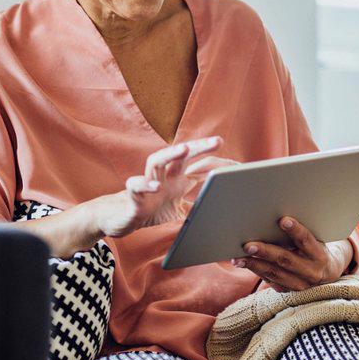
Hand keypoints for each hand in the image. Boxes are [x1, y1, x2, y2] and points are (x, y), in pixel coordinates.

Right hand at [97, 135, 228, 237]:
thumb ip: (196, 209)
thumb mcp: (179, 211)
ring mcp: (147, 183)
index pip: (198, 166)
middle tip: (218, 141)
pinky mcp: (133, 195)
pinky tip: (155, 185)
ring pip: (156, 161)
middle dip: (198, 147)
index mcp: (177, 179)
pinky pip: (136, 186)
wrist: (122, 219)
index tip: (237, 166)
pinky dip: (144, 184)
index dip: (216, 164)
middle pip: (180, 155)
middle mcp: (163, 176)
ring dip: (170, 154)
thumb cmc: (150, 210)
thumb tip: (218, 214)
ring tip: (183, 149)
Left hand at [231, 216, 349, 290]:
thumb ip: (301, 234)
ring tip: (236, 258)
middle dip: (265, 252)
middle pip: (286, 260)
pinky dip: (256, 271)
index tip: (283, 219)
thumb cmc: (317, 248)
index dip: (296, 230)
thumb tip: (277, 218)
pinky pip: (270, 281)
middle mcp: (312, 272)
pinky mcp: (290, 291)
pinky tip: (243, 264)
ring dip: (254, 265)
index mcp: (320, 256)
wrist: (329, 272)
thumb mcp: (317, 239)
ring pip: (274, 274)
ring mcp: (301, 285)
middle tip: (248, 245)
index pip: (307, 241)